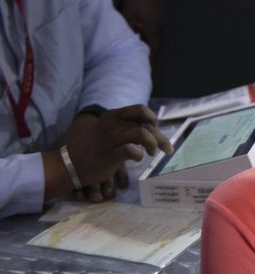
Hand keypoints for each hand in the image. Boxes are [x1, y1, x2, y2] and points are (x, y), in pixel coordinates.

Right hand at [58, 105, 172, 197]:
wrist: (69, 164)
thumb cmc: (92, 148)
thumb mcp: (108, 131)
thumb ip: (125, 127)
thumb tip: (149, 129)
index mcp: (112, 116)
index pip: (140, 109)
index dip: (152, 119)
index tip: (154, 130)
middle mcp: (113, 124)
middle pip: (147, 124)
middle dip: (161, 137)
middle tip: (166, 149)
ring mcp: (112, 138)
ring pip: (143, 133)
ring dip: (153, 144)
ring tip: (150, 153)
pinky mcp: (111, 153)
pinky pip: (132, 150)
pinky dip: (139, 154)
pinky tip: (137, 158)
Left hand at [121, 0, 165, 66]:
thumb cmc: (136, 0)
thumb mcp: (128, 16)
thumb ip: (128, 31)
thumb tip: (127, 44)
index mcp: (155, 32)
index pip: (154, 53)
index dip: (150, 63)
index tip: (147, 72)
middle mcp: (162, 30)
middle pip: (157, 47)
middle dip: (151, 56)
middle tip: (144, 64)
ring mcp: (163, 22)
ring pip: (157, 39)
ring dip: (151, 46)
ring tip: (143, 52)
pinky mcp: (161, 16)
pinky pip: (157, 31)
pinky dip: (151, 37)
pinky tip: (144, 35)